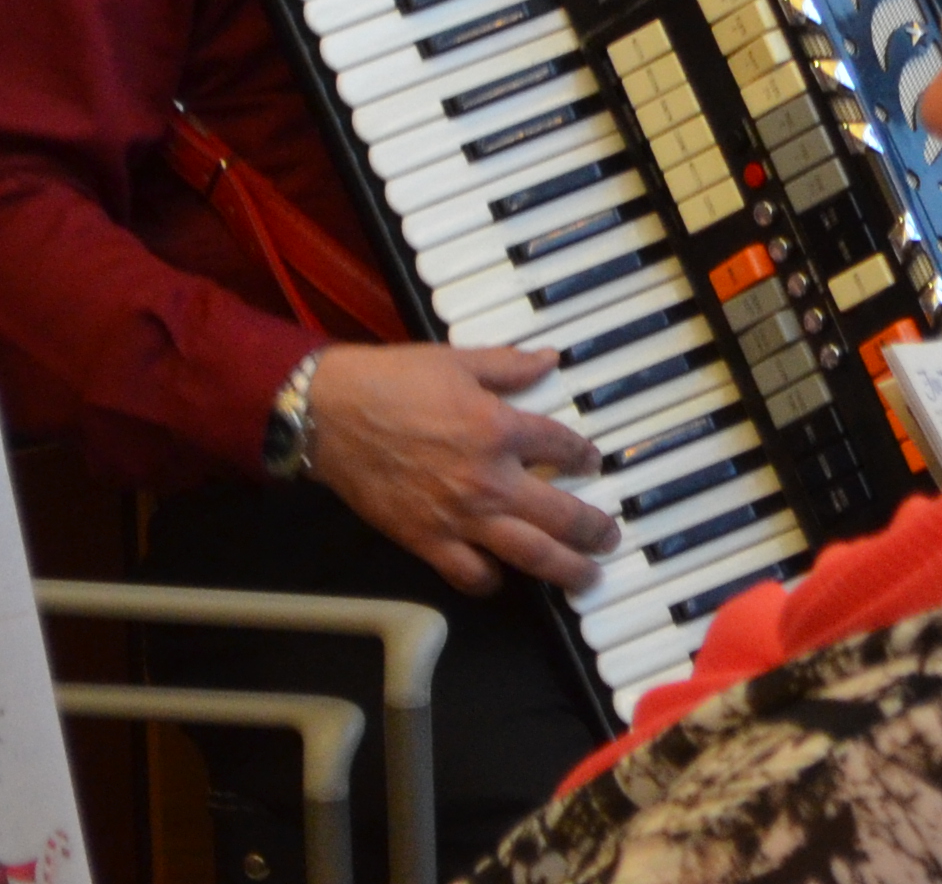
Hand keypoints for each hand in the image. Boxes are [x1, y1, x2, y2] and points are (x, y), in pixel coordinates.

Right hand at [301, 344, 616, 594]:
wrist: (331, 414)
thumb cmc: (391, 382)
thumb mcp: (458, 361)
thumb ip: (509, 365)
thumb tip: (549, 359)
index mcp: (500, 428)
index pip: (562, 447)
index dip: (584, 456)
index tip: (591, 463)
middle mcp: (488, 479)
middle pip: (560, 514)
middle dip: (593, 529)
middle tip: (609, 538)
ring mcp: (459, 516)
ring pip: (528, 554)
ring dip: (564, 569)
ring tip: (585, 576)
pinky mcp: (426, 540)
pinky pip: (469, 575)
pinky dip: (490, 582)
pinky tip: (502, 579)